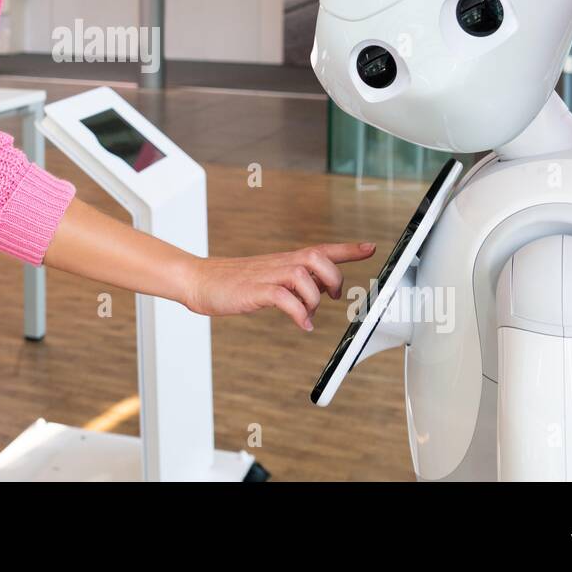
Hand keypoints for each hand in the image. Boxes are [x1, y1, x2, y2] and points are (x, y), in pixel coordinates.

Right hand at [182, 242, 376, 330]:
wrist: (200, 280)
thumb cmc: (234, 281)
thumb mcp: (269, 279)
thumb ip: (294, 283)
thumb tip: (318, 294)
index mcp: (284, 261)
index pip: (321, 249)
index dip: (348, 249)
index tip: (370, 247)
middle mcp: (279, 264)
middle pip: (316, 256)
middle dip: (334, 276)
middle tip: (334, 296)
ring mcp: (266, 276)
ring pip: (302, 275)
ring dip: (313, 298)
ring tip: (308, 314)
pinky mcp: (254, 290)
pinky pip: (283, 297)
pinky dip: (298, 313)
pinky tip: (301, 324)